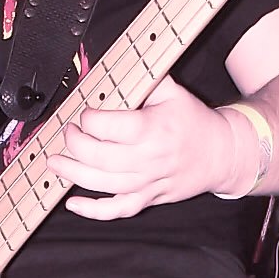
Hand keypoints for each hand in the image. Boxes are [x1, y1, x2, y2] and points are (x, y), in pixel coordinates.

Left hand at [54, 75, 238, 219]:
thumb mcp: (172, 91)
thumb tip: (116, 66)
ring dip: (72, 173)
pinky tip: (74, 203)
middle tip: (69, 132)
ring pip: (102, 184)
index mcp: (153, 129)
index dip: (88, 119)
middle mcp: (149, 158)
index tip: (85, 113)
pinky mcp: (149, 198)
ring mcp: (148, 182)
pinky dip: (93, 211)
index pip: (107, 127)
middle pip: (98, 157)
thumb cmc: (194, 122)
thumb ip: (144, 79)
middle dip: (75, 144)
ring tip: (55, 163)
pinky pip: (118, 210)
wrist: (223, 153)